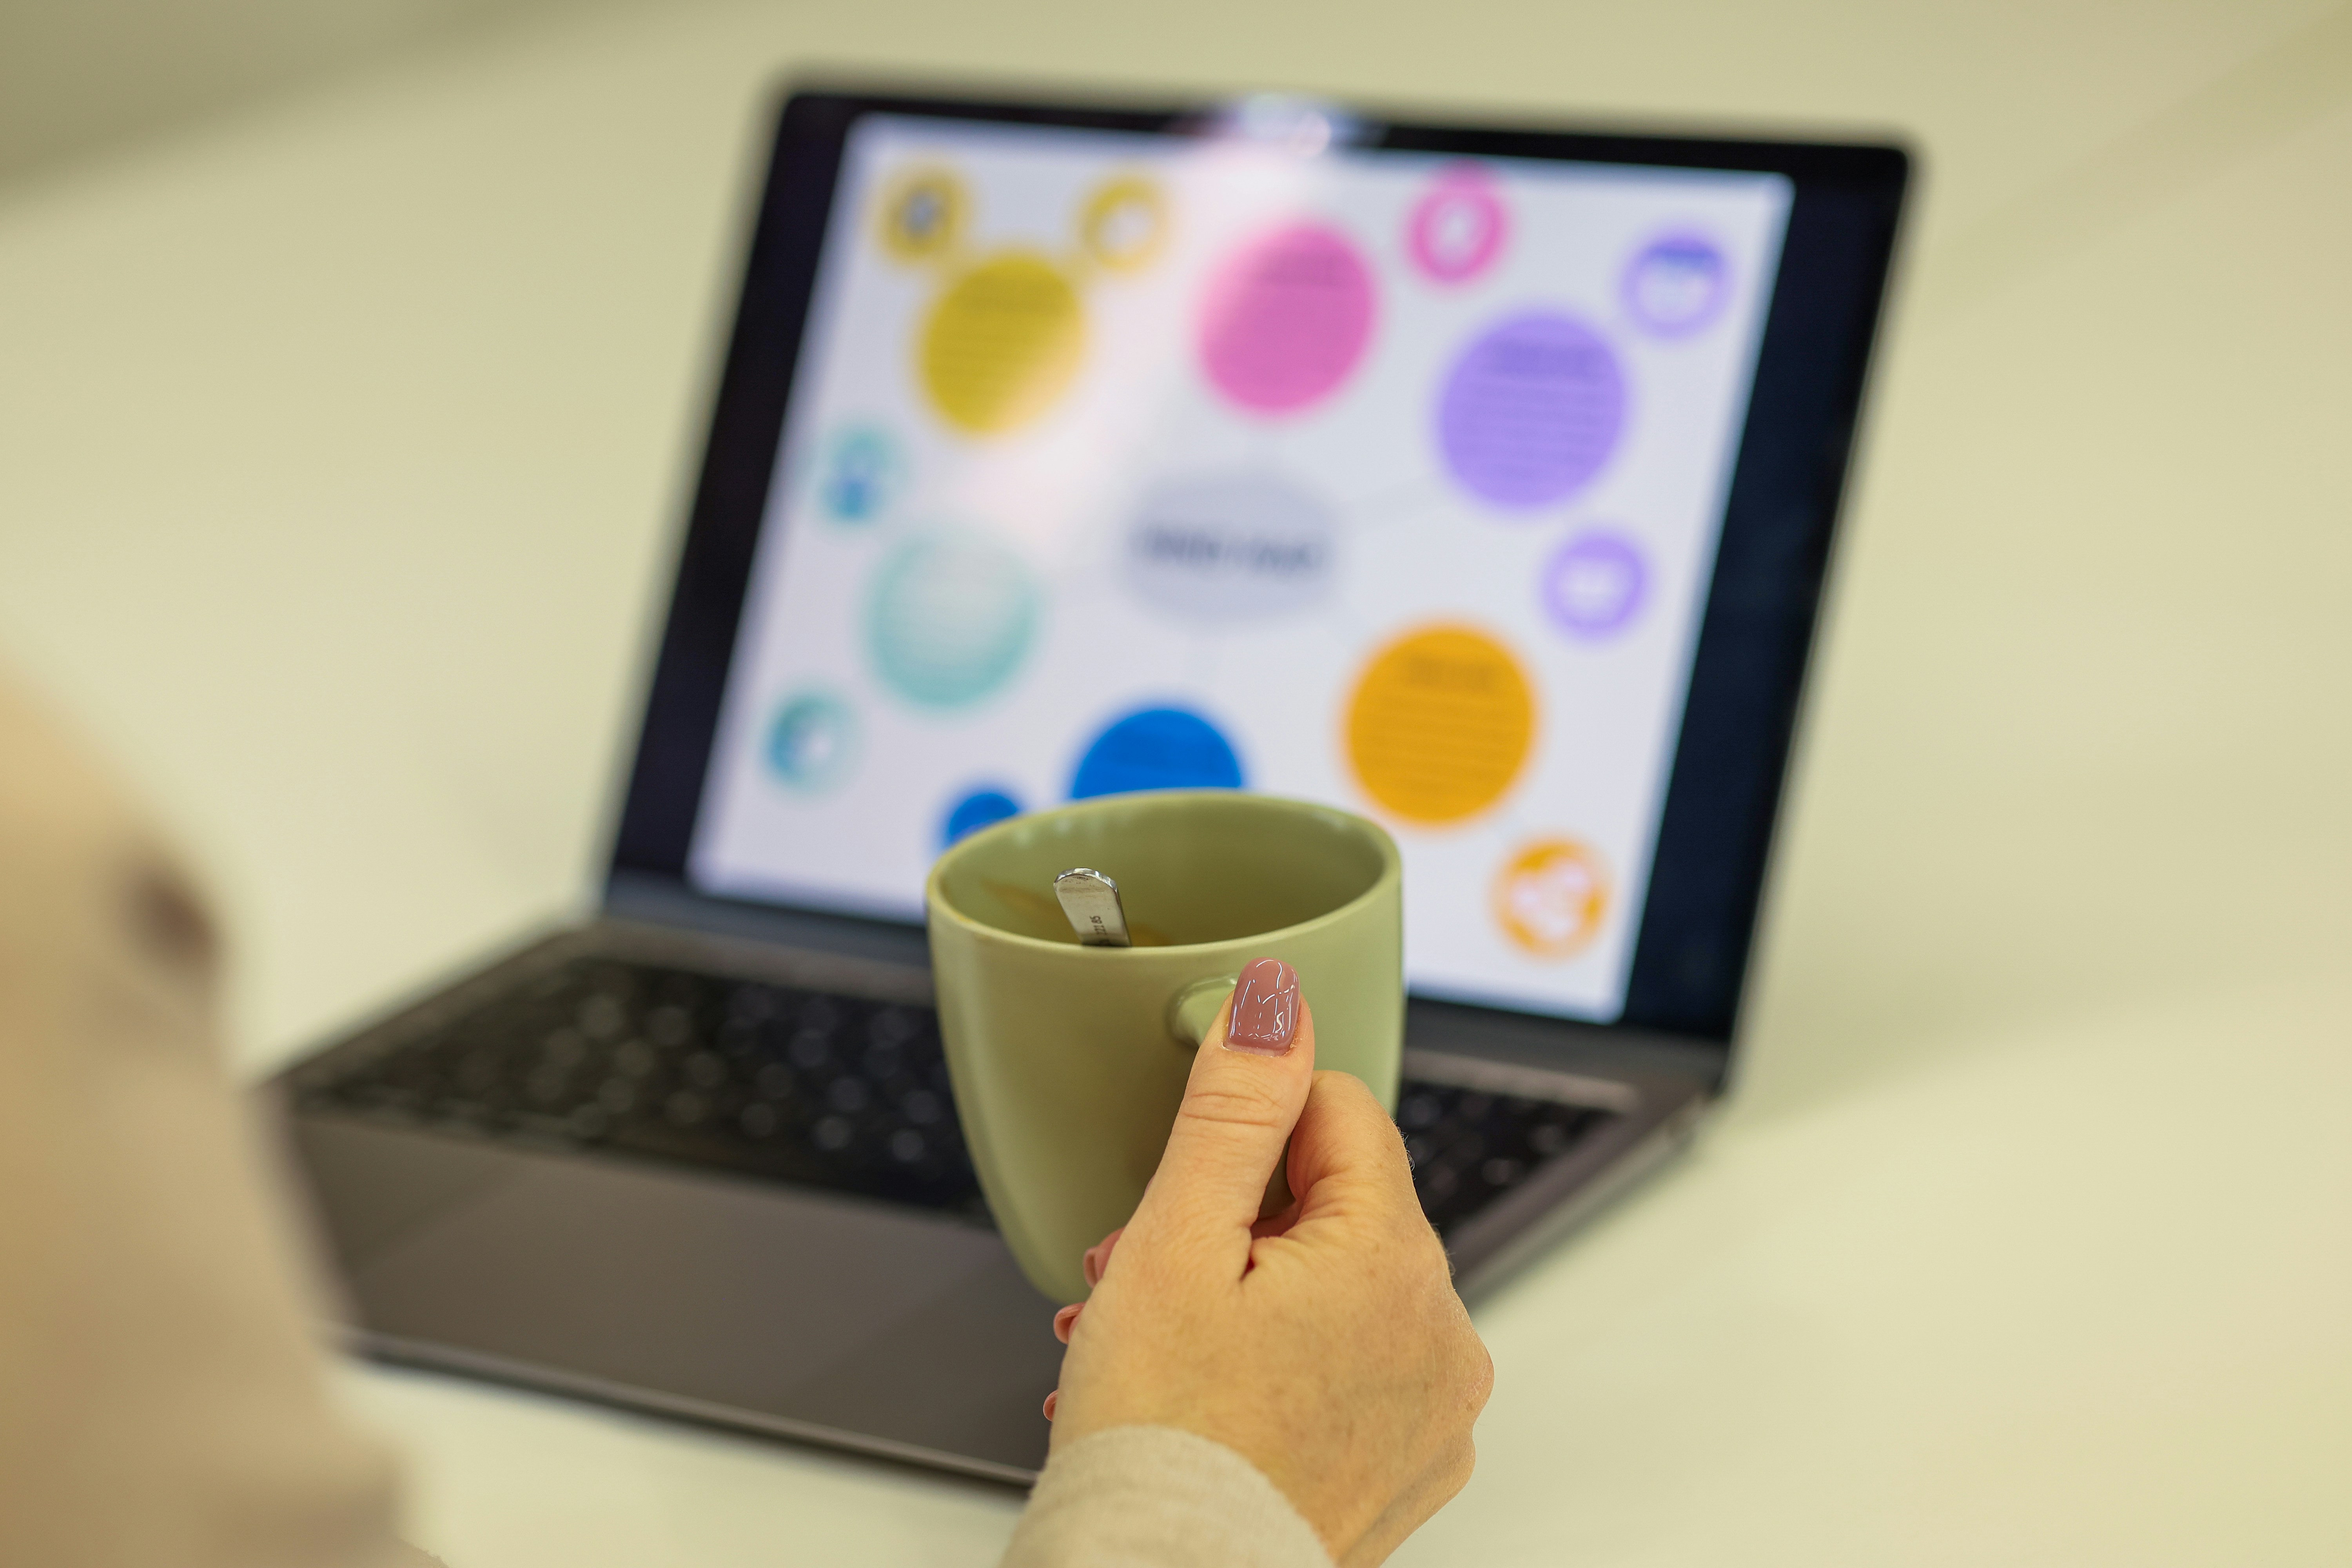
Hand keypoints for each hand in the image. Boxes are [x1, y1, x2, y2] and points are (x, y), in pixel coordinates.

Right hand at [1043, 959, 1491, 1566]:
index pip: (1340, 1113)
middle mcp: (1441, 1334)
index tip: (1186, 1179)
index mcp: (1398, 1261)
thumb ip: (1234, 1107)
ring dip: (1239, 1296)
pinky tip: (1204, 1395)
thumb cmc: (1166, 1437)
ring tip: (1152, 1342)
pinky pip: (1345, 1372)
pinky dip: (1275, 1367)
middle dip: (1228, 1224)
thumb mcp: (1178, 1238)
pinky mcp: (1406, 1469)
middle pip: (1333, 1208)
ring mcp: (1431, 1411)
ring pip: (1333, 1292)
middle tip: (1138, 1274)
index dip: (1248, 1132)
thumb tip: (1277, 1002)